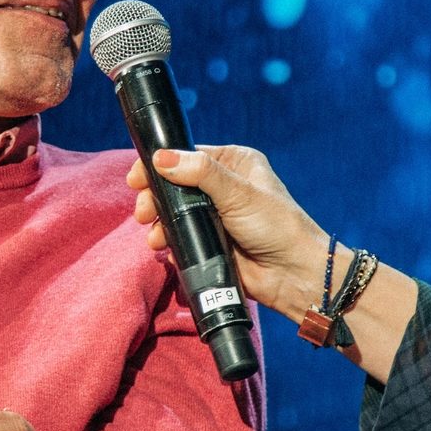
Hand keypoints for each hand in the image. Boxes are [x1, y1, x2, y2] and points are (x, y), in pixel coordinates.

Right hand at [127, 144, 327, 317]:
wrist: (293, 275)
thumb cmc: (276, 226)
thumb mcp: (238, 193)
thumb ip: (200, 173)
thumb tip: (160, 157)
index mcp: (233, 163)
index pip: (186, 155)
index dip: (159, 165)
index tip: (136, 178)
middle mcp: (222, 186)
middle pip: (174, 185)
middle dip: (154, 198)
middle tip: (143, 213)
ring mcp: (215, 215)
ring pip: (173, 212)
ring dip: (158, 223)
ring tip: (155, 236)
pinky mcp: (211, 242)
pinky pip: (181, 237)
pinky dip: (170, 242)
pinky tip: (166, 248)